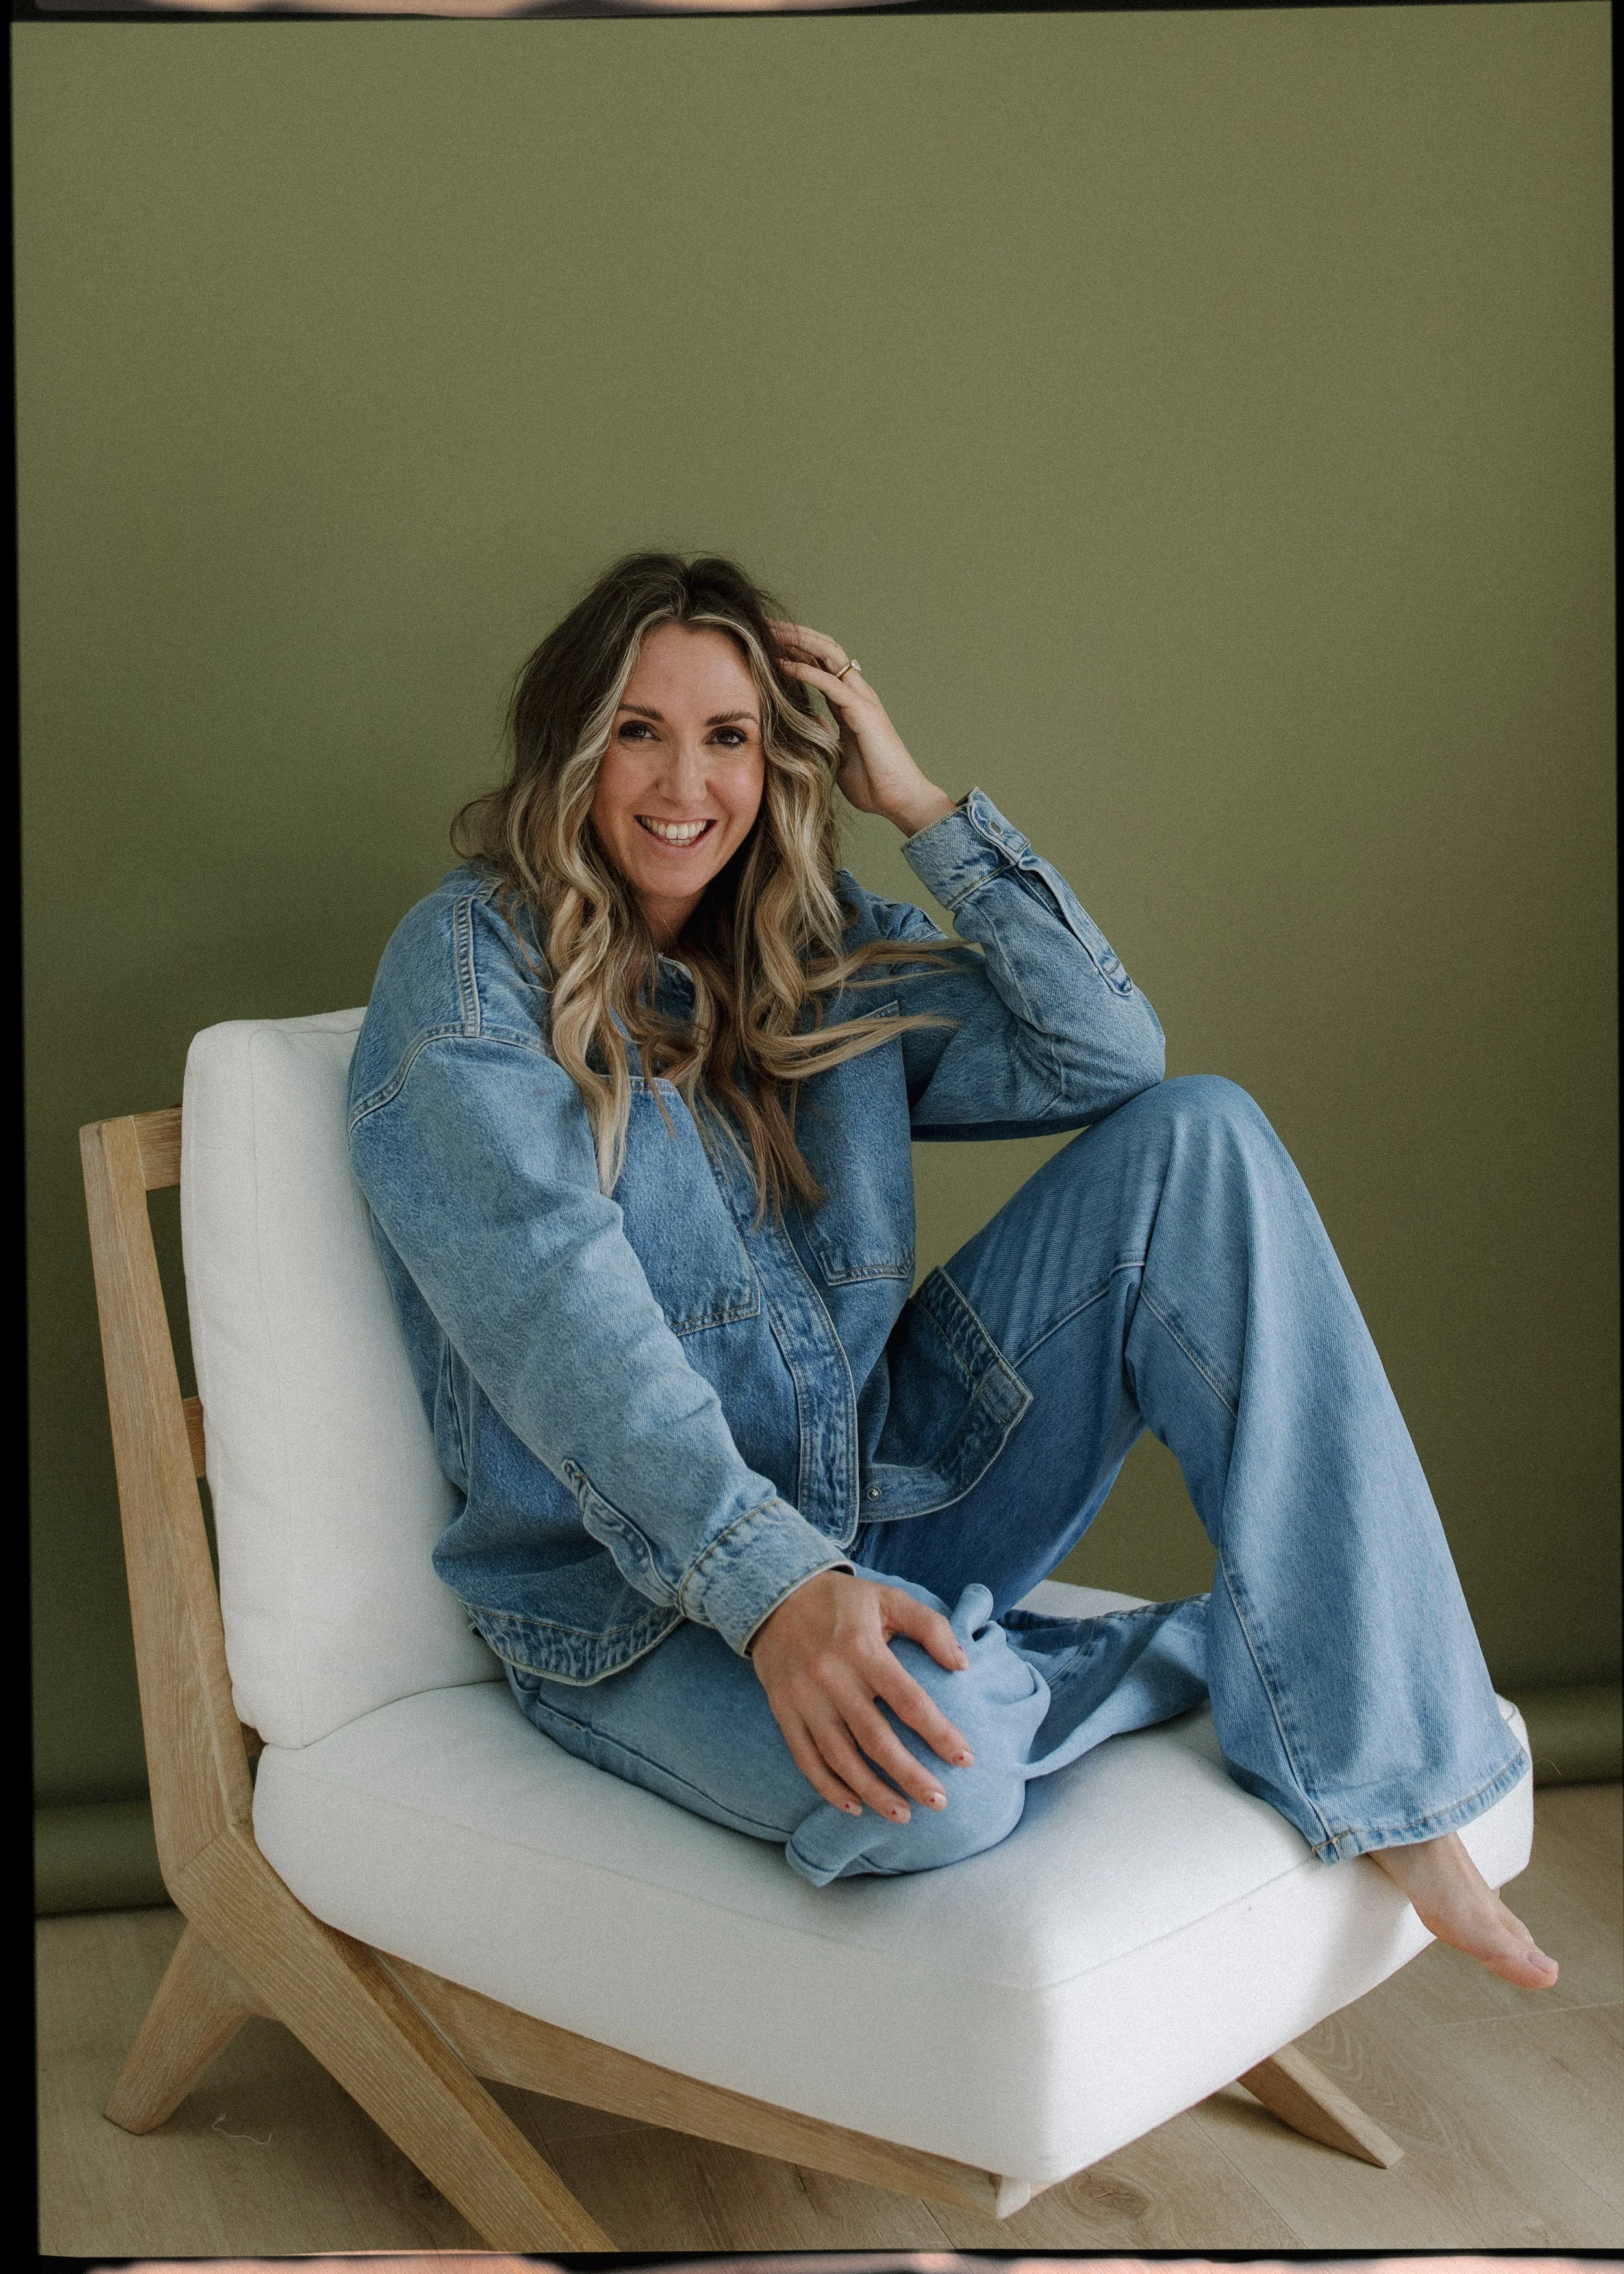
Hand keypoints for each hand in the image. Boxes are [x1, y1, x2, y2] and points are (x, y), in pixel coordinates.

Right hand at [750, 1568, 973, 1819]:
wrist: (773, 1595)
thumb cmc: (842, 1601)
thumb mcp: (889, 1598)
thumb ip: (931, 1627)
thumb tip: (963, 1664)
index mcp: (862, 1648)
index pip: (908, 1700)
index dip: (938, 1733)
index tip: (965, 1759)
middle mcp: (831, 1676)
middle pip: (875, 1739)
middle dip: (910, 1776)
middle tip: (939, 1801)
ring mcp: (803, 1698)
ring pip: (840, 1757)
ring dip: (873, 1792)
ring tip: (903, 1815)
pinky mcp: (783, 1710)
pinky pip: (806, 1758)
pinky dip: (829, 1787)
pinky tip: (854, 1806)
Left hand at [769, 620, 955, 839]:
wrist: (900, 800)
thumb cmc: (873, 784)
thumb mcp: (837, 756)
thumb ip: (824, 734)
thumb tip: (808, 720)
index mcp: (849, 703)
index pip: (820, 663)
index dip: (796, 648)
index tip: (766, 640)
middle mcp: (857, 693)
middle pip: (824, 649)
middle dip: (794, 634)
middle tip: (763, 623)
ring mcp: (862, 699)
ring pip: (829, 655)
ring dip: (799, 641)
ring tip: (770, 632)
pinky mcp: (863, 712)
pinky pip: (831, 684)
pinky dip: (805, 671)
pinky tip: (782, 664)